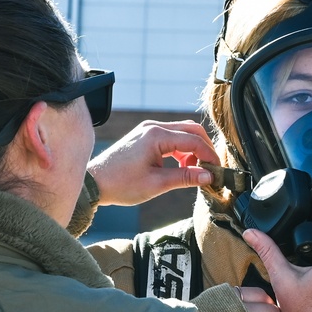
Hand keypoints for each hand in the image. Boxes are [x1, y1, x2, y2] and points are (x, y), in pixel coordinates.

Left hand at [87, 120, 219, 205]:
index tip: (217, 171)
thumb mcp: (157, 184)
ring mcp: (148, 129)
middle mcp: (153, 127)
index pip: (194, 140)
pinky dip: (182, 149)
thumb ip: (185, 177)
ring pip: (182, 132)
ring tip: (195, 171)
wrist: (94, 183)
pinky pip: (172, 137)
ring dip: (193, 149)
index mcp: (156, 136)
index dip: (210, 156)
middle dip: (205, 148)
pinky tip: (181, 166)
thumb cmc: (121, 184)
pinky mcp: (145, 135)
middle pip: (191, 129)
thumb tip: (209, 176)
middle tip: (212, 168)